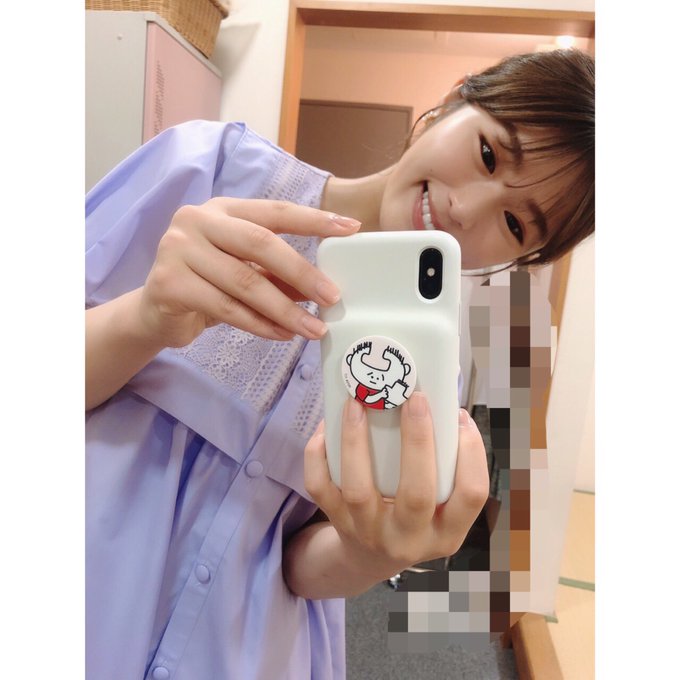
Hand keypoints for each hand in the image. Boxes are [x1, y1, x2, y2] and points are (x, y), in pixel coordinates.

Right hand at [138, 198, 360, 347]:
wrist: (154, 313)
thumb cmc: (207, 286)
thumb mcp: (244, 273)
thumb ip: (278, 272)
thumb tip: (325, 283)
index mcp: (222, 209)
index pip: (274, 211)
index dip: (314, 220)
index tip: (350, 228)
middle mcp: (198, 221)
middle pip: (261, 244)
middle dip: (302, 273)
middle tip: (333, 298)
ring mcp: (178, 249)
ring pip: (245, 282)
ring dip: (285, 310)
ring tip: (314, 328)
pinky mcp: (169, 283)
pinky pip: (227, 308)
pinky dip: (260, 324)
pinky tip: (282, 334)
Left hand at [304, 394, 488, 581]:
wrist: (367, 560)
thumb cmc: (413, 520)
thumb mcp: (442, 510)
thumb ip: (446, 469)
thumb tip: (444, 406)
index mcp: (446, 533)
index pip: (471, 495)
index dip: (471, 453)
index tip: (458, 416)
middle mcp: (408, 538)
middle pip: (417, 494)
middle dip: (417, 441)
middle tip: (414, 398)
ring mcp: (368, 532)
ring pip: (359, 490)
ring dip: (356, 441)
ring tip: (357, 404)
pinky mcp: (337, 522)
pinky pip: (320, 487)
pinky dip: (318, 455)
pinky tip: (326, 427)